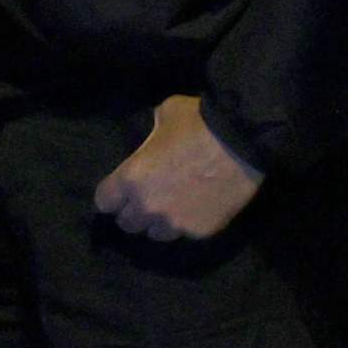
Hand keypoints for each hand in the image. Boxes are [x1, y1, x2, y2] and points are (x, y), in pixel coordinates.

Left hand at [92, 93, 262, 239]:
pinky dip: (187, 222)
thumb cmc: (199, 121)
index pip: (104, 202)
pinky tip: (198, 206)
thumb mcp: (166, 114)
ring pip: (155, 234)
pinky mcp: (199, 232)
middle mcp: (148, 207)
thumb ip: (152, 134)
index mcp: (131, 178)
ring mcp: (175, 223)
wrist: (243, 140)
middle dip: (134, 210)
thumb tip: (155, 139)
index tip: (121, 189)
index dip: (112, 195)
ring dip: (159, 221)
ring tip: (173, 205)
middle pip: (127, 223)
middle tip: (149, 195)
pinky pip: (185, 233)